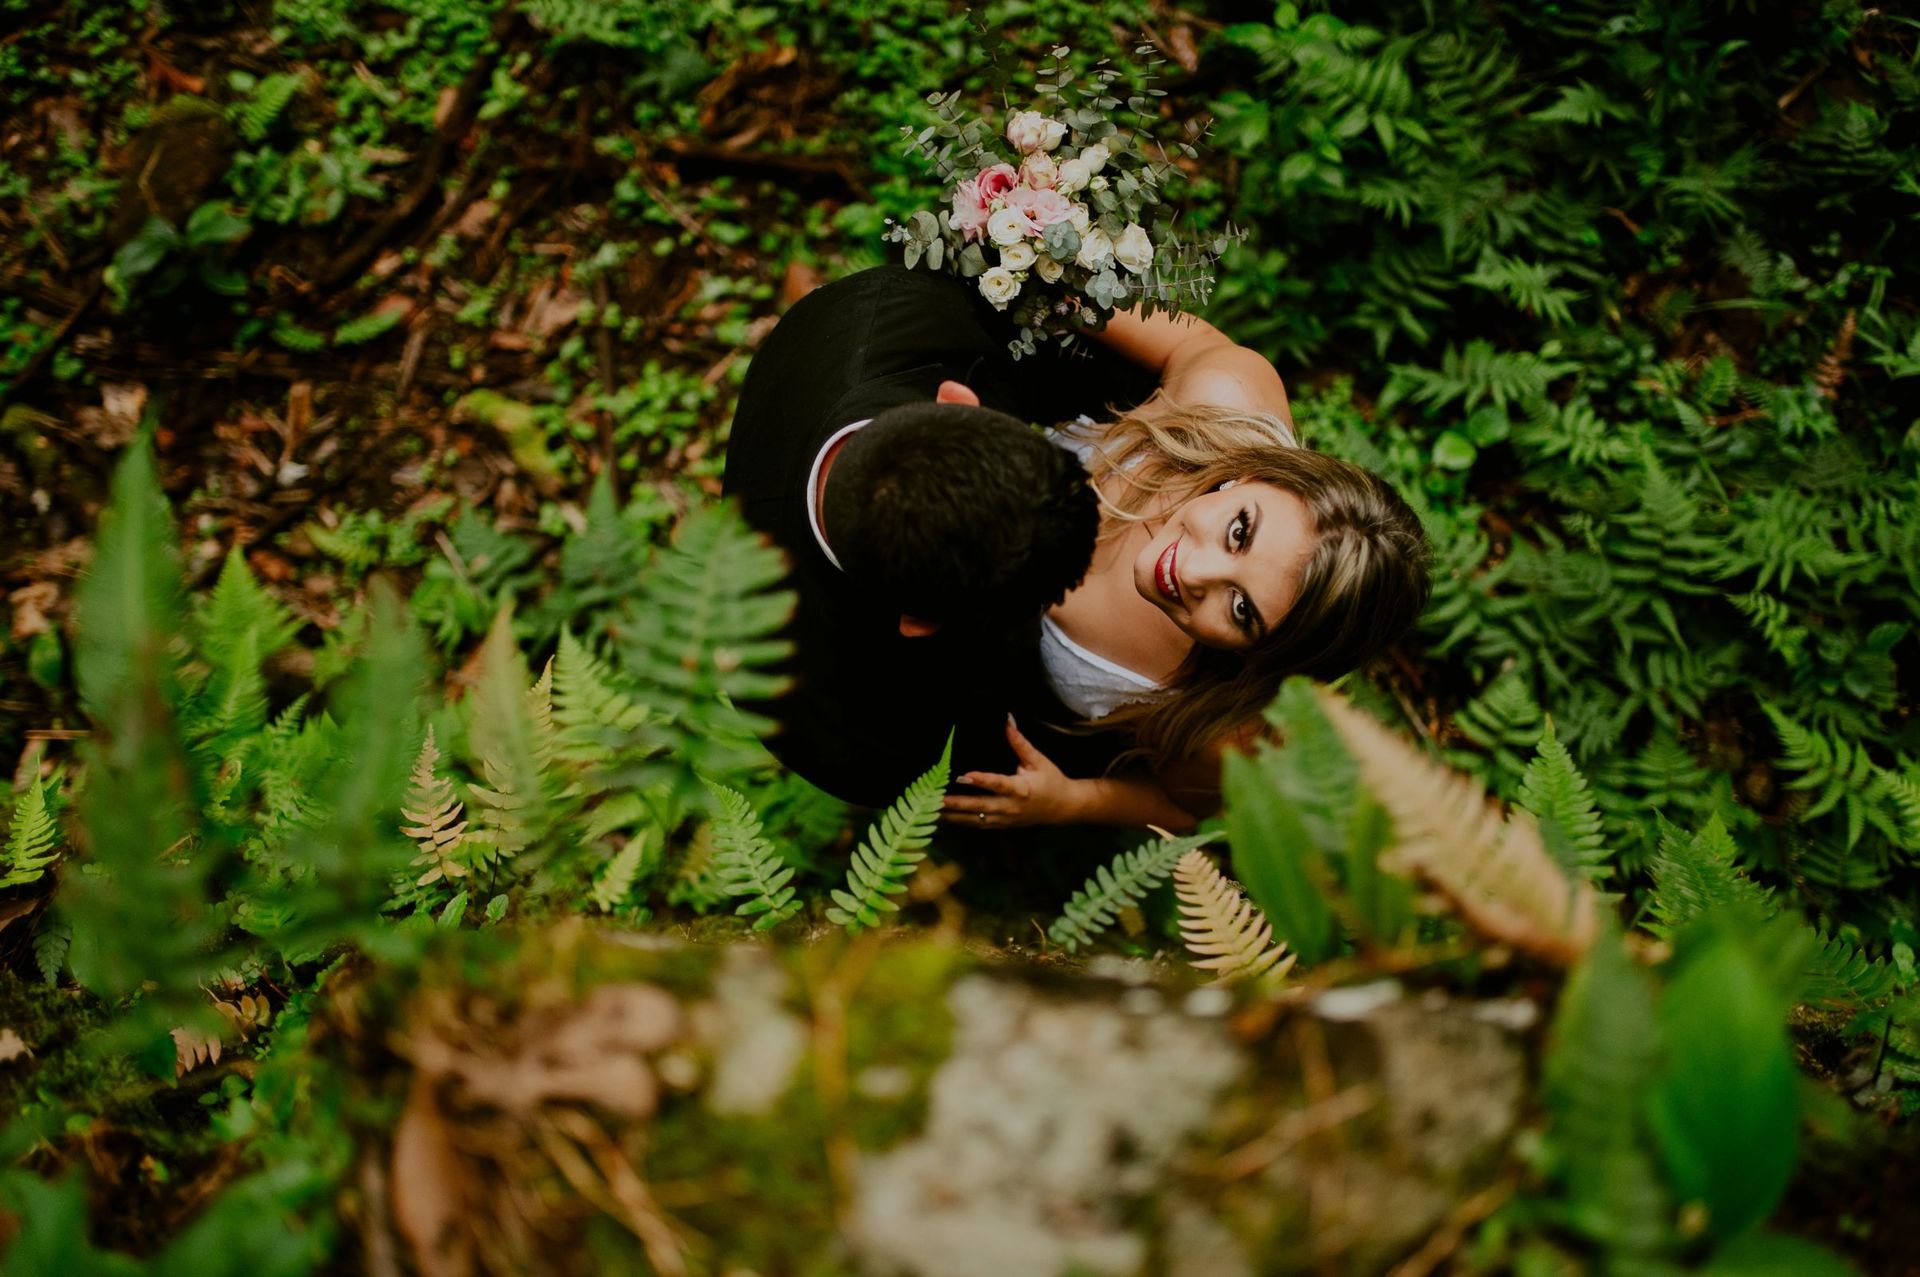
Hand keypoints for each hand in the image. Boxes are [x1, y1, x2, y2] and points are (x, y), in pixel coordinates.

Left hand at [941, 716, 1084, 828]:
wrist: (1062, 808)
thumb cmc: (1050, 780)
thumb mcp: (1038, 760)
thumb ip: (1020, 743)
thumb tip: (1007, 720)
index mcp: (1021, 788)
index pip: (998, 784)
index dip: (981, 780)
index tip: (963, 775)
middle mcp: (1010, 807)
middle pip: (980, 806)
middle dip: (956, 804)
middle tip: (935, 799)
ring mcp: (1005, 819)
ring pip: (975, 820)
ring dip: (953, 815)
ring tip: (931, 809)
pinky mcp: (1002, 825)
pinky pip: (978, 825)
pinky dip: (961, 821)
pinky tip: (944, 817)